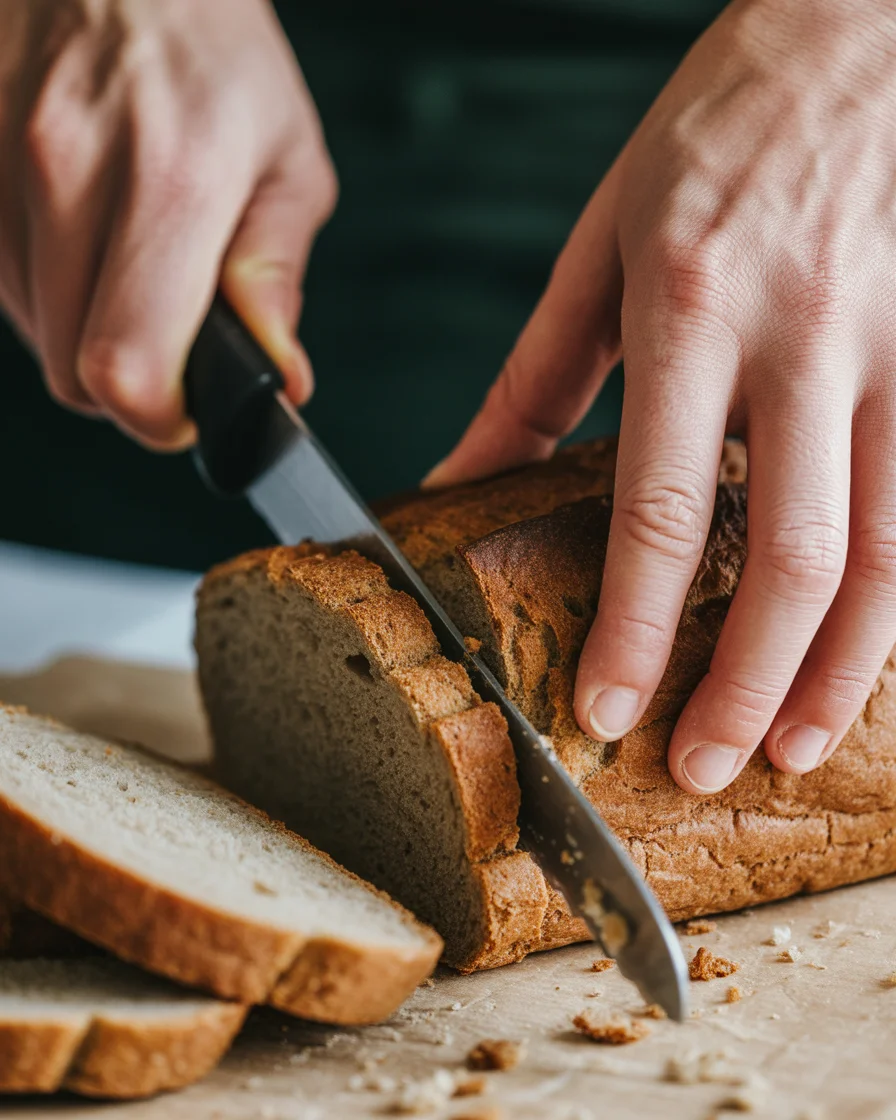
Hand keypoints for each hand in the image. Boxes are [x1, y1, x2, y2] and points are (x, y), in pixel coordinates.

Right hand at [0, 0, 335, 447]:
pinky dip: (47, 289)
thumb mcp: (287, 159)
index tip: (188, 409)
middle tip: (171, 344)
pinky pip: (1, 283)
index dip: (159, 419)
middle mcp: (68, 168)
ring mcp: (0, 160)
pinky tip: (84, 238)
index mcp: (173, 179)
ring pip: (33, 335)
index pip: (126, 370)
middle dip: (129, 386)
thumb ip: (276, 276)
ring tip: (131, 265)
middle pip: (72, 373)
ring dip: (87, 332)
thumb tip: (278, 374)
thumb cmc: (215, 54)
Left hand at [425, 0, 895, 793]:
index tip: (609, 709)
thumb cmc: (713, 134)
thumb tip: (462, 481)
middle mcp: (803, 339)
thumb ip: (533, 378)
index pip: (662, 509)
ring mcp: (894, 350)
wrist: (852, 34)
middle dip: (748, 684)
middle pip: (792, 555)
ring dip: (844, 670)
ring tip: (792, 745)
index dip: (639, 628)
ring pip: (889, 548)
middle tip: (707, 768)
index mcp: (688, 308)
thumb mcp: (597, 244)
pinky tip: (868, 660)